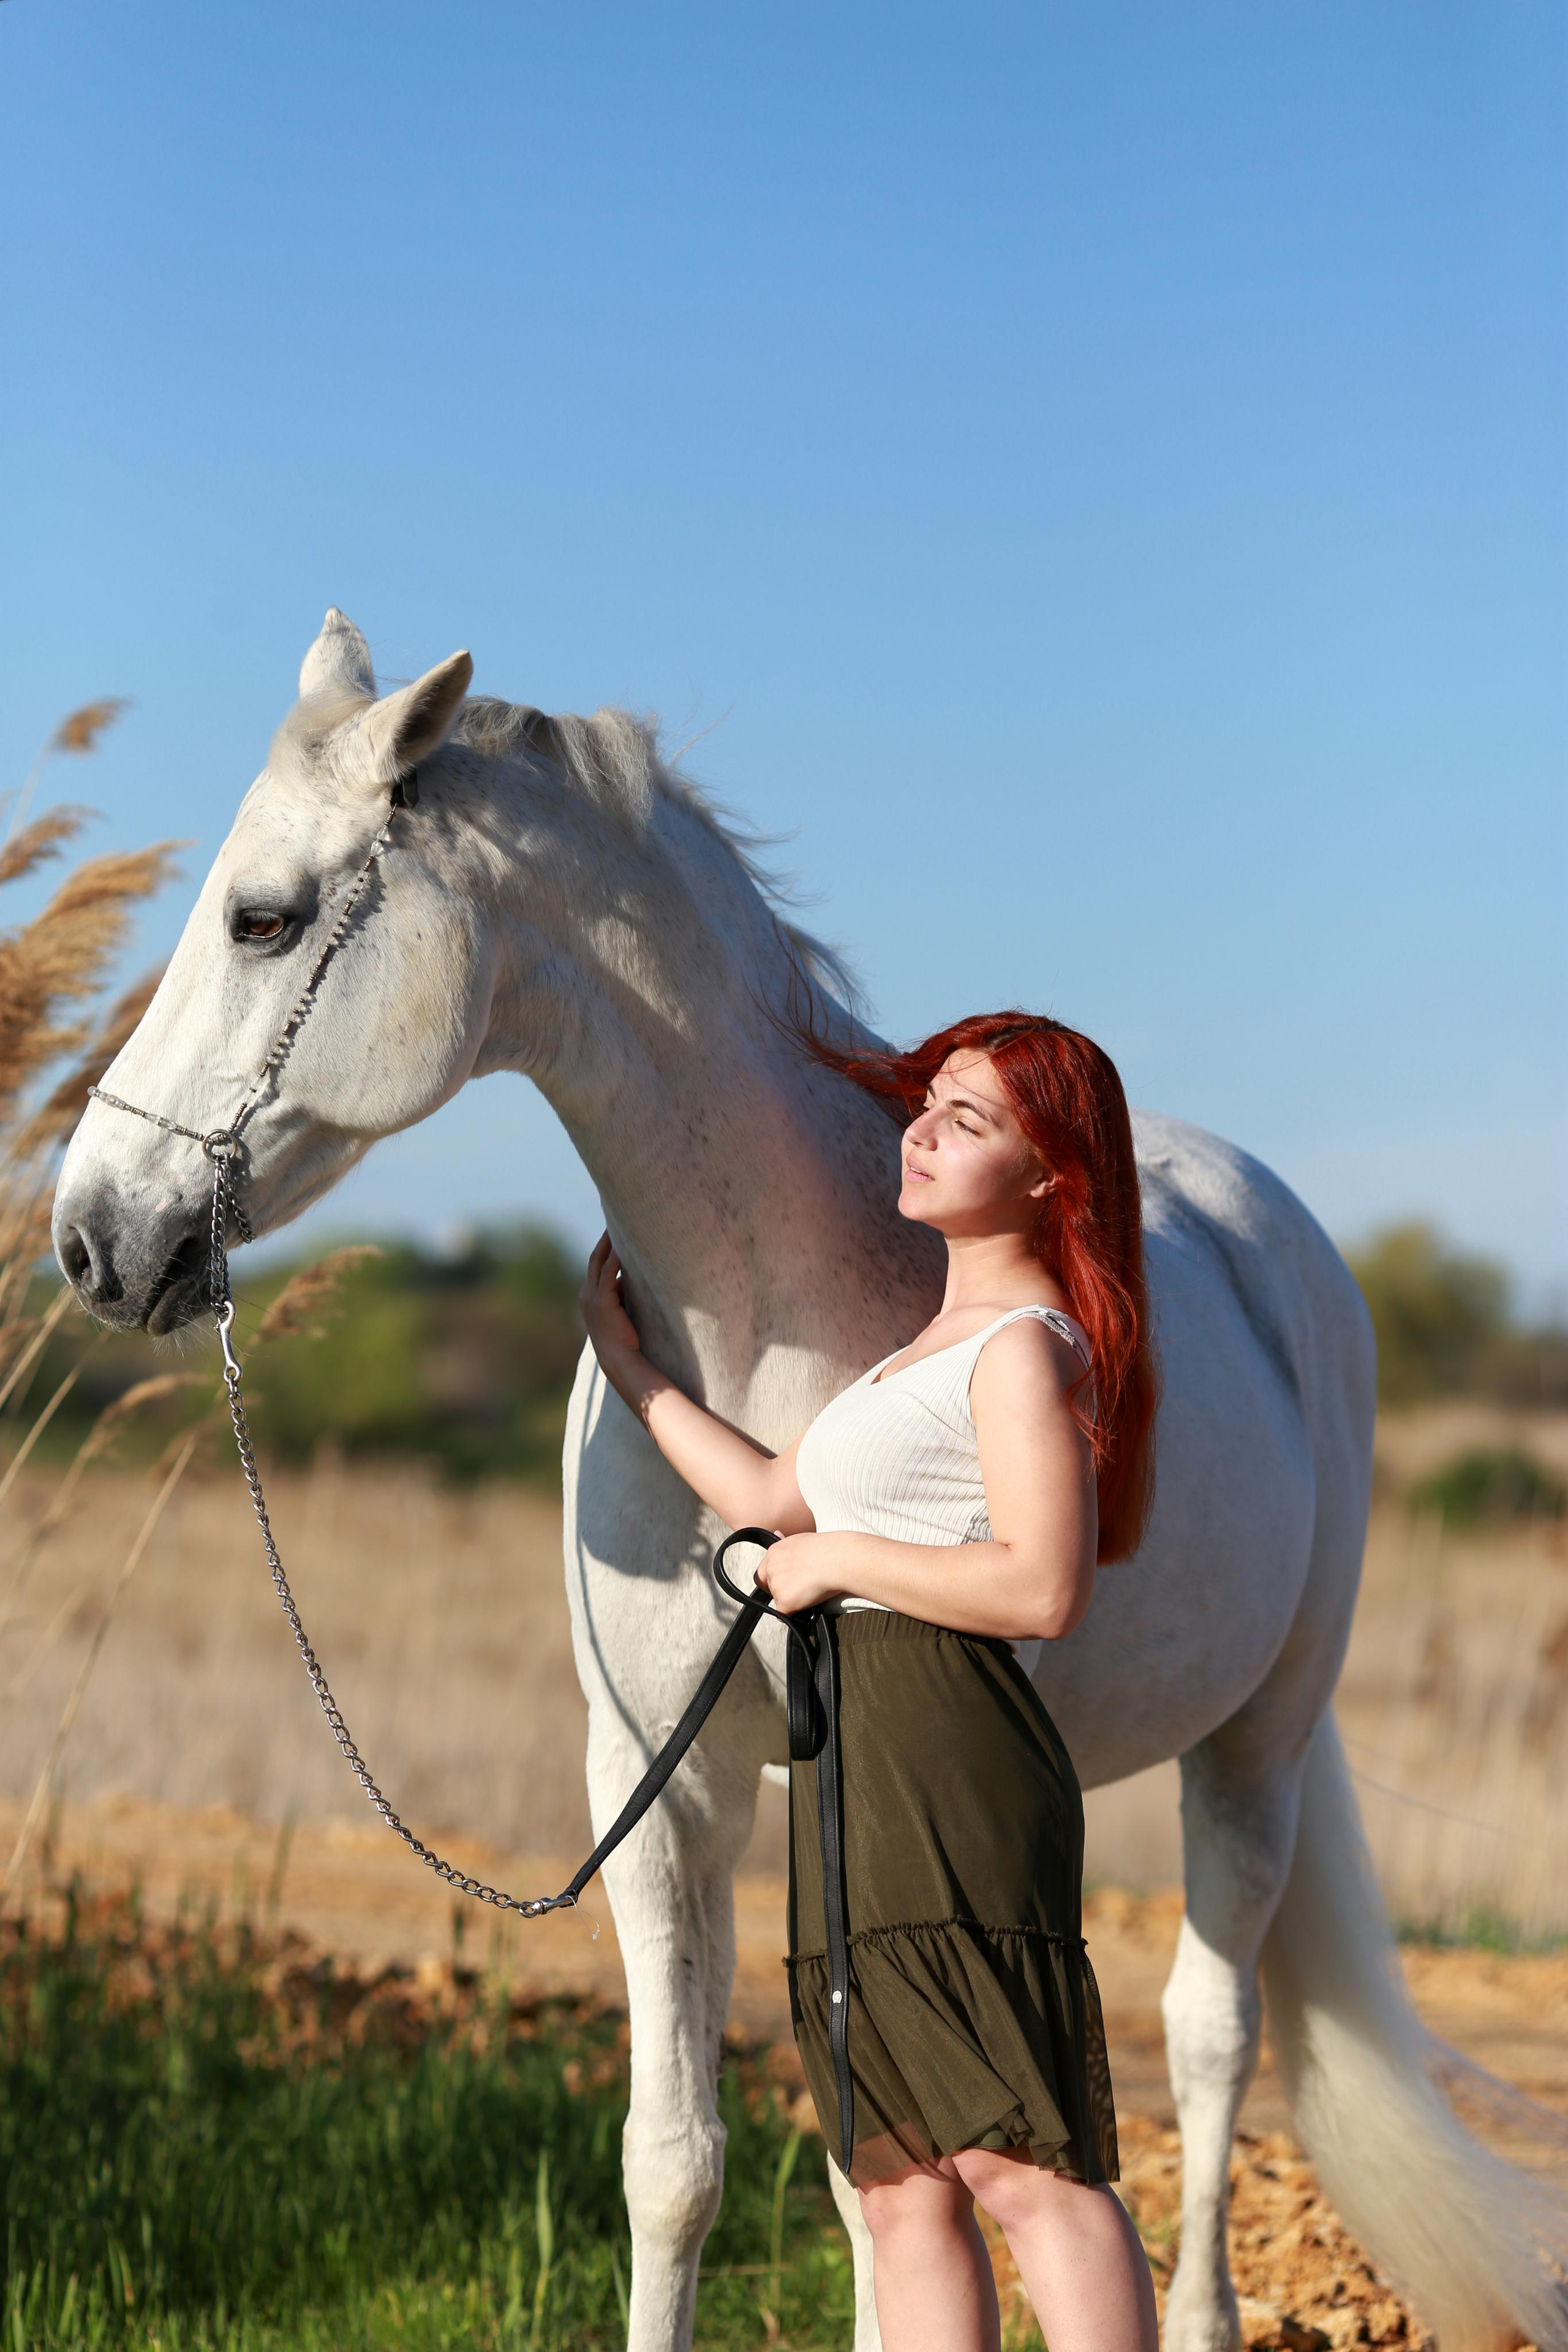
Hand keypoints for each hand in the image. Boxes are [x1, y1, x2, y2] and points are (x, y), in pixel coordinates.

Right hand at [579, 1234, 642, 1365]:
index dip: (604, 1248)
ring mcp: (592, 1297)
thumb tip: (630, 1278)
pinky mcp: (602, 1301)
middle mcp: (586, 1294)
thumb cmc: (623, 1339)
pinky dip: (615, 1258)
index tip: (614, 1232)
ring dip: (609, 1243)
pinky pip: (608, 1273)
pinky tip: (623, 1246)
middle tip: (614, 1220)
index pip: (596, 1266)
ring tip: (619, 1226)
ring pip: (600, 1262)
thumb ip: (620, 1294)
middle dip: (604, 1239)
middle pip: (595, 1259)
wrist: (619, 1359)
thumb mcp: (618, 1311)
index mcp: (589, 1296)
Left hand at [752, 1532, 844, 1614]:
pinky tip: (807, 1601)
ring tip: (810, 1590)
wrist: (837, 1559)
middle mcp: (771, 1567)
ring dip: (791, 1600)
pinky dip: (795, 1611)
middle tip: (800, 1587)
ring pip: (778, 1600)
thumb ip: (786, 1543)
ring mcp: (776, 1584)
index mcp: (774, 1552)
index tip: (786, 1581)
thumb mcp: (801, 1539)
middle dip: (781, 1589)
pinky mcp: (784, 1600)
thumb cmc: (827, 1549)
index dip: (774, 1578)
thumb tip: (777, 1534)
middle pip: (769, 1586)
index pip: (763, 1571)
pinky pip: (784, 1613)